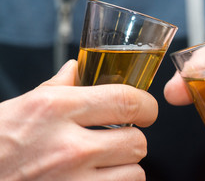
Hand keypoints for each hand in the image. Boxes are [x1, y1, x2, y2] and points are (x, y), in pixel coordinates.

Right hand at [0, 60, 157, 180]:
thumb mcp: (24, 105)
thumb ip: (58, 86)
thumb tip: (77, 69)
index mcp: (58, 109)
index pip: (126, 101)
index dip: (147, 105)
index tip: (147, 110)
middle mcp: (69, 146)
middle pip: (137, 141)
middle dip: (134, 138)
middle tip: (123, 137)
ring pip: (135, 172)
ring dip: (127, 166)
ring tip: (110, 162)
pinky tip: (99, 177)